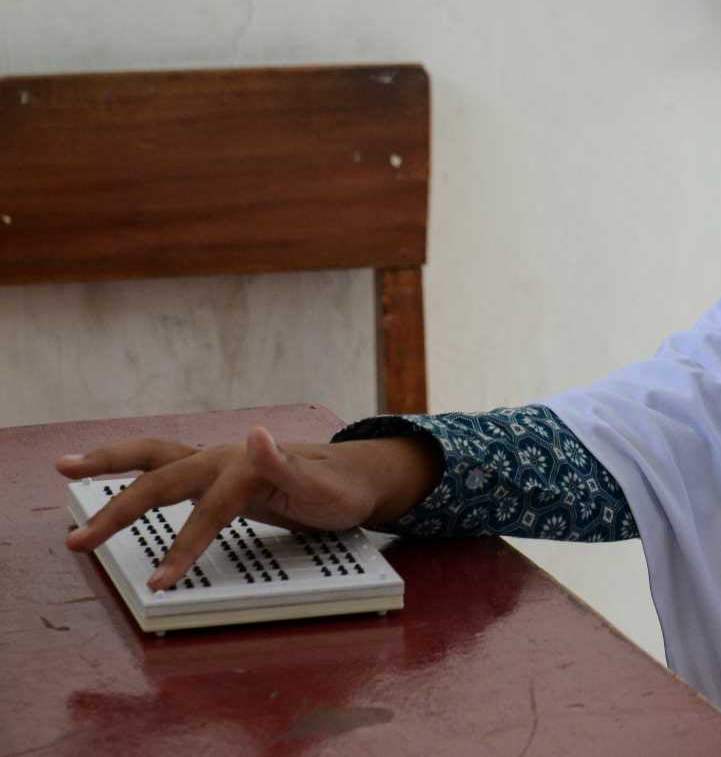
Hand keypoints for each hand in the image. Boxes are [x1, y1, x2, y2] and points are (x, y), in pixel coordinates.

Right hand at [57, 426, 441, 590]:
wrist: (356, 476)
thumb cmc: (342, 488)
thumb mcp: (325, 488)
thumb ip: (289, 468)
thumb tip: (256, 437)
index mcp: (247, 465)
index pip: (209, 510)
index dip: (185, 546)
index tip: (163, 582)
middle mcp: (225, 458)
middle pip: (163, 480)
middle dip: (119, 511)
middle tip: (77, 540)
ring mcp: (217, 464)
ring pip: (155, 459)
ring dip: (110, 464)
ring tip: (65, 466)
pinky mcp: (214, 477)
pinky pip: (163, 470)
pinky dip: (129, 470)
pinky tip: (101, 472)